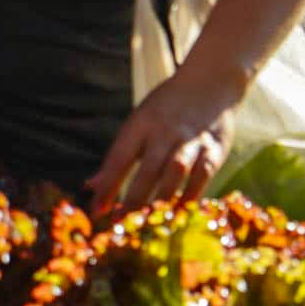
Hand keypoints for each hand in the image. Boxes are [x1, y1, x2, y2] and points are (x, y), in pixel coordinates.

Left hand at [92, 68, 237, 215]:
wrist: (210, 81)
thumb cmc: (164, 109)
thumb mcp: (138, 124)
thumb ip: (117, 158)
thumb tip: (90, 187)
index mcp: (141, 123)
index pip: (120, 157)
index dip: (108, 186)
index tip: (97, 212)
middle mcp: (165, 130)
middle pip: (148, 169)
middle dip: (133, 199)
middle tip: (121, 224)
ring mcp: (191, 139)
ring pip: (175, 172)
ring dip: (161, 199)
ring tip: (149, 223)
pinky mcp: (214, 147)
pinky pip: (202, 175)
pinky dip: (190, 196)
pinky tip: (179, 214)